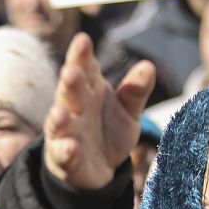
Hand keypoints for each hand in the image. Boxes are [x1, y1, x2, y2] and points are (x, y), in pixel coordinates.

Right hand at [43, 33, 155, 189]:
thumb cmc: (110, 131)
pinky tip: (71, 148)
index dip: (82, 56)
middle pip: (70, 92)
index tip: (83, 40)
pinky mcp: (64, 158)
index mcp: (90, 90)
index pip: (85, 69)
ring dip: (59, 117)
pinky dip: (65, 151)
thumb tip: (149, 66)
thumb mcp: (128, 112)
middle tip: (71, 71)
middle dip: (70, 82)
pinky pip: (63, 154)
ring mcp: (66, 132)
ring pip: (59, 123)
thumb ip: (135, 92)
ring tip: (60, 112)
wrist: (100, 169)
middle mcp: (74, 108)